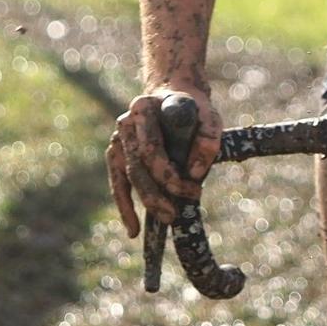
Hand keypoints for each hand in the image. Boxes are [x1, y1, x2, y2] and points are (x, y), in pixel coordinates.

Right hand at [107, 85, 223, 235]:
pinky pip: (118, 183)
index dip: (168, 172)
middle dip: (157, 193)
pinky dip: (125, 206)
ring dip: (145, 202)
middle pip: (137, 165)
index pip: (151, 147)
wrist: (174, 96)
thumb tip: (194, 173)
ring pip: (127, 177)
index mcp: (143, 108)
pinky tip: (133, 229)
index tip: (192, 187)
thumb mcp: (210, 116)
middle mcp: (125, 123)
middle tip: (175, 214)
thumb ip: (208, 139)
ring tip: (165, 220)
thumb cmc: (194, 108)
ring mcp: (118, 139)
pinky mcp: (116, 155)